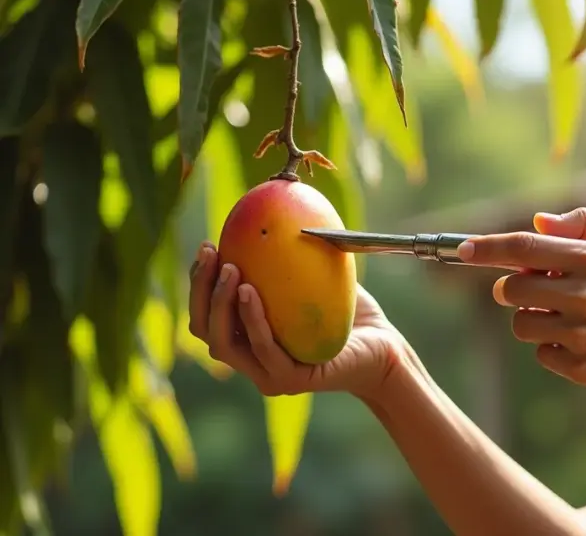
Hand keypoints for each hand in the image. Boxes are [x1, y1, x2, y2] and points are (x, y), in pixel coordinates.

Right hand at [187, 242, 408, 398]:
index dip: (199, 282)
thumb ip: (287, 254)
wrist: (384, 345)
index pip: (208, 312)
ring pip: (224, 344)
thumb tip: (266, 206)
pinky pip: (263, 349)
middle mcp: (250, 358)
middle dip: (199, 289)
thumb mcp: (314, 274)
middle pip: (204, 329)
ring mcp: (267, 374)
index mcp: (247, 337)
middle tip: (210, 253)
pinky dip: (252, 320)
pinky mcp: (289, 381)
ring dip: (221, 304)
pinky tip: (250, 292)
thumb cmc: (347, 309)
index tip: (207, 246)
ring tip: (229, 269)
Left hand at [457, 208, 585, 391]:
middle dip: (512, 288)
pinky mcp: (585, 368)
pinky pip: (542, 354)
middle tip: (535, 290)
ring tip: (565, 317)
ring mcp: (584, 335)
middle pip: (512, 289)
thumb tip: (539, 222)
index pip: (524, 248)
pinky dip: (552, 348)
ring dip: (532, 318)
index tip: (462, 250)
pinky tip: (582, 342)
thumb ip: (584, 227)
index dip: (487, 248)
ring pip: (522, 324)